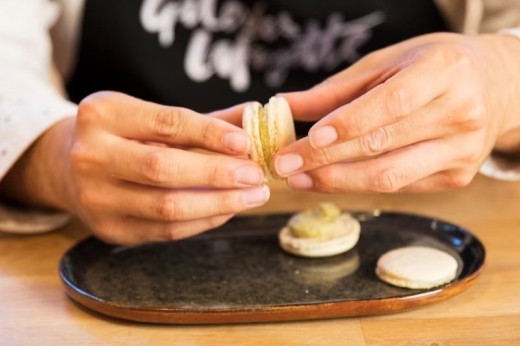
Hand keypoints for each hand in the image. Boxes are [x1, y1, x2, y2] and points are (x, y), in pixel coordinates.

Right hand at [8, 92, 268, 243]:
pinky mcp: (108, 229)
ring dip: (219, 204)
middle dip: (218, 174)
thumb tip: (253, 117)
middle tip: (256, 176)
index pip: (166, 123)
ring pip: (167, 207)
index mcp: (103, 114)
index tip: (246, 143)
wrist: (69, 166)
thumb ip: (202, 120)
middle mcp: (91, 156)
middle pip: (163, 169)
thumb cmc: (123, 136)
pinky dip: (203, 222)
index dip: (210, 134)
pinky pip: (165, 231)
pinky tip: (227, 210)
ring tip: (253, 196)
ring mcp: (96, 198)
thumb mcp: (150, 116)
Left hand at [274, 33, 519, 192]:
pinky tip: (330, 179)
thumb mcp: (387, 63)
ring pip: (390, 176)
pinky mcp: (457, 177)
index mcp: (445, 71)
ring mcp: (462, 151)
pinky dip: (359, 185)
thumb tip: (285, 105)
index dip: (348, 124)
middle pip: (384, 145)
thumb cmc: (433, 68)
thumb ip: (336, 89)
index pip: (392, 103)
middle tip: (285, 164)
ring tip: (300, 178)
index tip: (309, 139)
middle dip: (326, 160)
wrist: (494, 87)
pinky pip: (399, 187)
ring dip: (338, 181)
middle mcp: (460, 113)